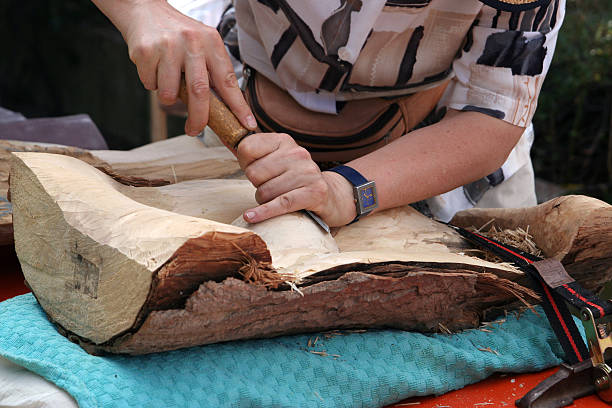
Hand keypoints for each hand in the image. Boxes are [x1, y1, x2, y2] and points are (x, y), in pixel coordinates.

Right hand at [97, 0, 256, 135]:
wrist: (145, 10)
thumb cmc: (178, 34)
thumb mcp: (203, 45)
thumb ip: (213, 71)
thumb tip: (226, 109)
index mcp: (211, 42)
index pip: (228, 80)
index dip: (238, 106)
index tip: (247, 125)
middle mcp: (192, 43)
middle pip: (199, 92)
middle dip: (198, 117)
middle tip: (195, 130)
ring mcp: (168, 46)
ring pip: (170, 93)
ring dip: (168, 96)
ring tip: (168, 82)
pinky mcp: (146, 52)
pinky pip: (150, 84)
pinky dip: (152, 84)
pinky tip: (154, 67)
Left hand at [237, 133, 355, 226]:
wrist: (331, 195)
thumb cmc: (294, 179)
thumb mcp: (277, 160)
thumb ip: (253, 153)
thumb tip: (227, 140)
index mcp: (284, 141)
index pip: (247, 148)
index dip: (245, 163)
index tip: (254, 170)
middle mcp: (297, 153)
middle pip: (254, 173)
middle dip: (258, 185)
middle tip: (272, 187)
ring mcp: (307, 173)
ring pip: (265, 192)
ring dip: (265, 201)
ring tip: (279, 198)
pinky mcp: (314, 193)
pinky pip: (281, 204)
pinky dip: (264, 213)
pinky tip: (251, 216)